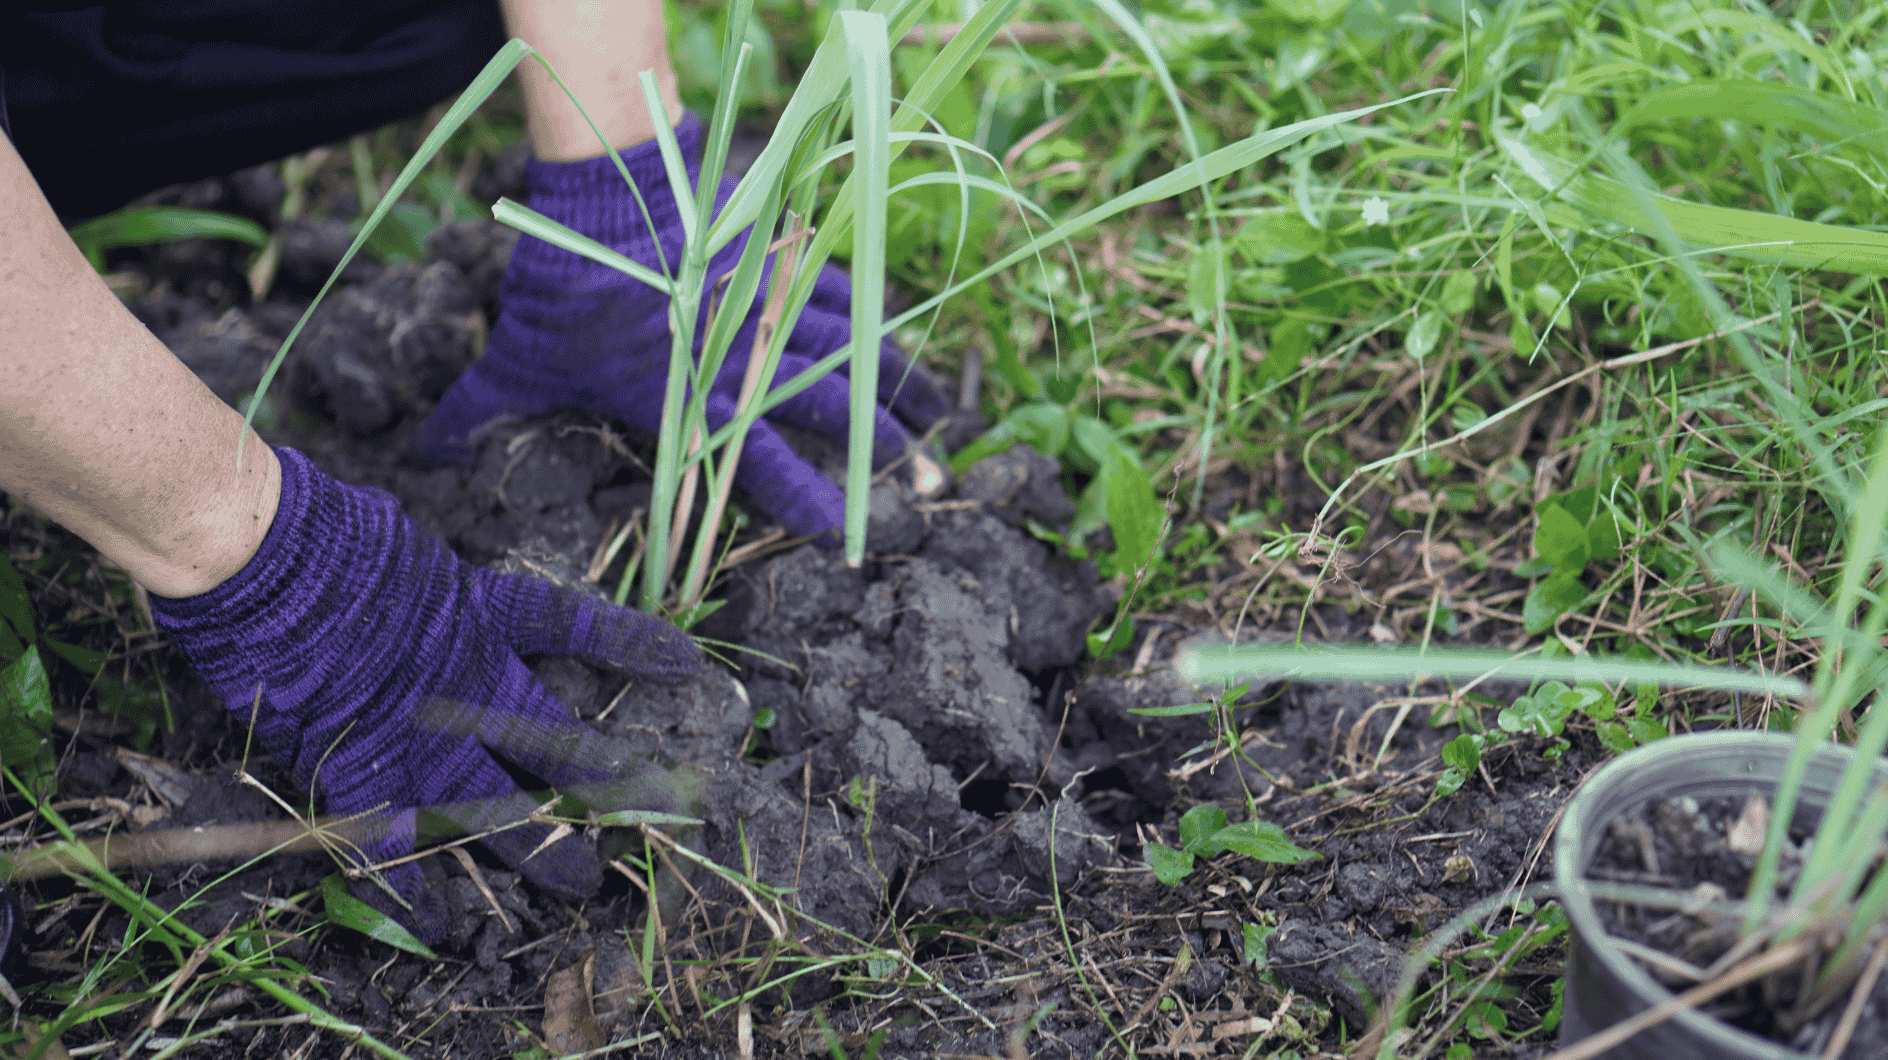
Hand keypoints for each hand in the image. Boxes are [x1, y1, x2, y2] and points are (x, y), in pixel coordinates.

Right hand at [150, 447, 700, 942]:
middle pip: (554, 737)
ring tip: (583, 884)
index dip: (629, 642)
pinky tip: (439, 926)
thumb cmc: (322, 536)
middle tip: (655, 809)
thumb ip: (426, 581)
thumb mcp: (399, 545)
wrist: (267, 559)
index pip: (571, 625)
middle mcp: (466, 678)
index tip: (683, 662)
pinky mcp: (359, 767)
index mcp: (479, 610)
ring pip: (495, 804)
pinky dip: (411, 887)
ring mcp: (418, 730)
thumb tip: (425, 581)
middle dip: (604, 779)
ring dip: (540, 848)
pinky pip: (394, 841)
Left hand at [412, 112, 950, 537]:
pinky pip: (833, 294)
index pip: (756, 464)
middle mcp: (740, 361)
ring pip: (845, 355)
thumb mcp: (514, 360)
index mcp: (689, 399)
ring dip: (892, 386)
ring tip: (937, 423)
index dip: (802, 501)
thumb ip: (476, 410)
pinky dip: (867, 315)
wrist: (600, 194)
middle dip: (879, 448)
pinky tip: (899, 334)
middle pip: (826, 411)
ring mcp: (763, 309)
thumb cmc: (559, 291)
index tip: (842, 537)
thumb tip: (419, 455)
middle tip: (925, 483)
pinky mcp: (772, 264)